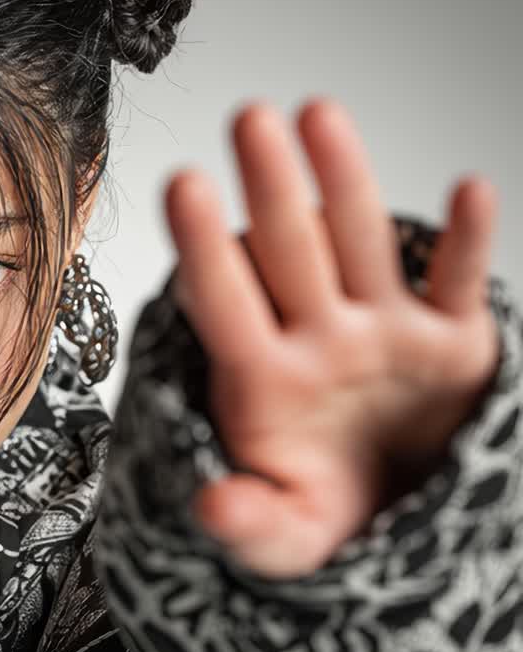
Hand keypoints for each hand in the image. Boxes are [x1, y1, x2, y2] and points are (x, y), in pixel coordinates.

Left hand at [164, 98, 499, 578]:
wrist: (392, 521)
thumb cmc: (318, 516)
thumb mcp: (281, 536)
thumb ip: (248, 521)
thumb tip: (212, 506)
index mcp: (262, 379)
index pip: (224, 302)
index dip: (203, 247)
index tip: (182, 186)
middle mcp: (317, 339)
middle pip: (287, 249)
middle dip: (270, 185)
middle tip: (249, 118)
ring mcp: (381, 332)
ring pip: (359, 243)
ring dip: (344, 181)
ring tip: (321, 116)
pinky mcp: (450, 339)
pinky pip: (458, 280)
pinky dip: (467, 240)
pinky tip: (469, 191)